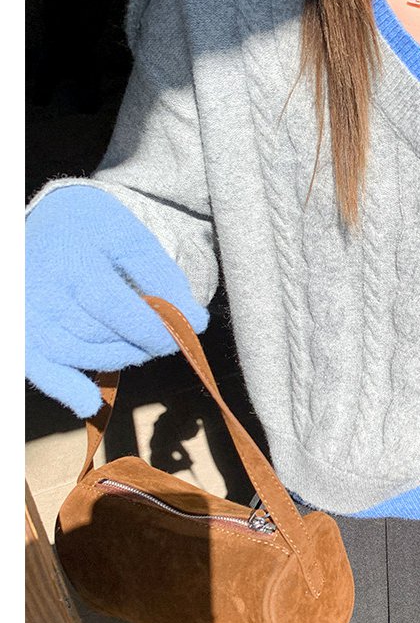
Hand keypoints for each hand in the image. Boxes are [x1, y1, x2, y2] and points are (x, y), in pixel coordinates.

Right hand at [25, 185, 208, 417]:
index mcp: (72, 259)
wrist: (45, 219)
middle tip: (162, 337)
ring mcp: (27, 314)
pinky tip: (93, 403)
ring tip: (136, 345)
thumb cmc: (93, 227)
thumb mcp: (129, 236)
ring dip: (116, 358)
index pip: (114, 306)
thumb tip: (195, 322)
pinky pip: (41, 371)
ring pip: (78, 353)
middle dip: (139, 343)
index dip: (151, 328)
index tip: (181, 334)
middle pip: (97, 334)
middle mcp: (42, 288)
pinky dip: (68, 389)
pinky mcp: (21, 334)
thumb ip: (162, 276)